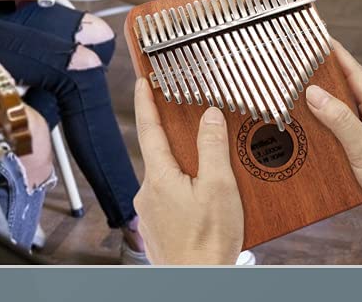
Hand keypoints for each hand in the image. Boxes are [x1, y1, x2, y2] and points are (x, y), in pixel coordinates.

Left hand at [133, 78, 244, 264]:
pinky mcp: (156, 230)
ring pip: (166, 182)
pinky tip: (204, 208)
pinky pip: (168, 202)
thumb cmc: (208, 243)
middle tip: (195, 135)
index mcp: (158, 176)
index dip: (145, 102)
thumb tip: (208, 115)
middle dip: (176, 145)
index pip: (148, 128)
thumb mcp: (219, 189)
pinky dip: (184, 198)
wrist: (198, 284)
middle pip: (160, 156)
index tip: (141, 81)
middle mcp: (146, 192)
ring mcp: (149, 213)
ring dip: (184, 177)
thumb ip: (212, 148)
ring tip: (211, 184)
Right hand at [303, 41, 361, 233]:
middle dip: (321, 76)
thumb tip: (312, 92)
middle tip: (296, 64)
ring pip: (341, 113)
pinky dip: (324, 128)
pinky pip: (341, 132)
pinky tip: (310, 132)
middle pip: (345, 90)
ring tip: (295, 96)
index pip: (354, 72)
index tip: (315, 36)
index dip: (335, 53)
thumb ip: (339, 119)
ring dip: (320, 105)